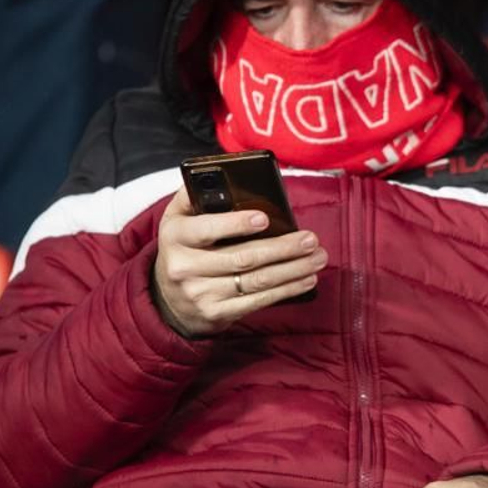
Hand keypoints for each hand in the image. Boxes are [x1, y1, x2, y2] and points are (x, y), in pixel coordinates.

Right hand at [151, 189, 327, 337]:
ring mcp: (199, 293)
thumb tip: (226, 174)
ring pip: (256, 280)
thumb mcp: (180, 218)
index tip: (264, 219)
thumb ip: (197, 195)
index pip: (206, 228)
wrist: (169, 298)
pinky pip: (257, 301)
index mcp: (175, 235)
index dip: (235, 224)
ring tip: (317, 258)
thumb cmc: (185, 246)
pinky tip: (306, 279)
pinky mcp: (216, 314)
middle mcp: (184, 267)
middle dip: (283, 248)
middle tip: (311, 239)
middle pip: (242, 257)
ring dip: (293, 269)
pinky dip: (287, 290)